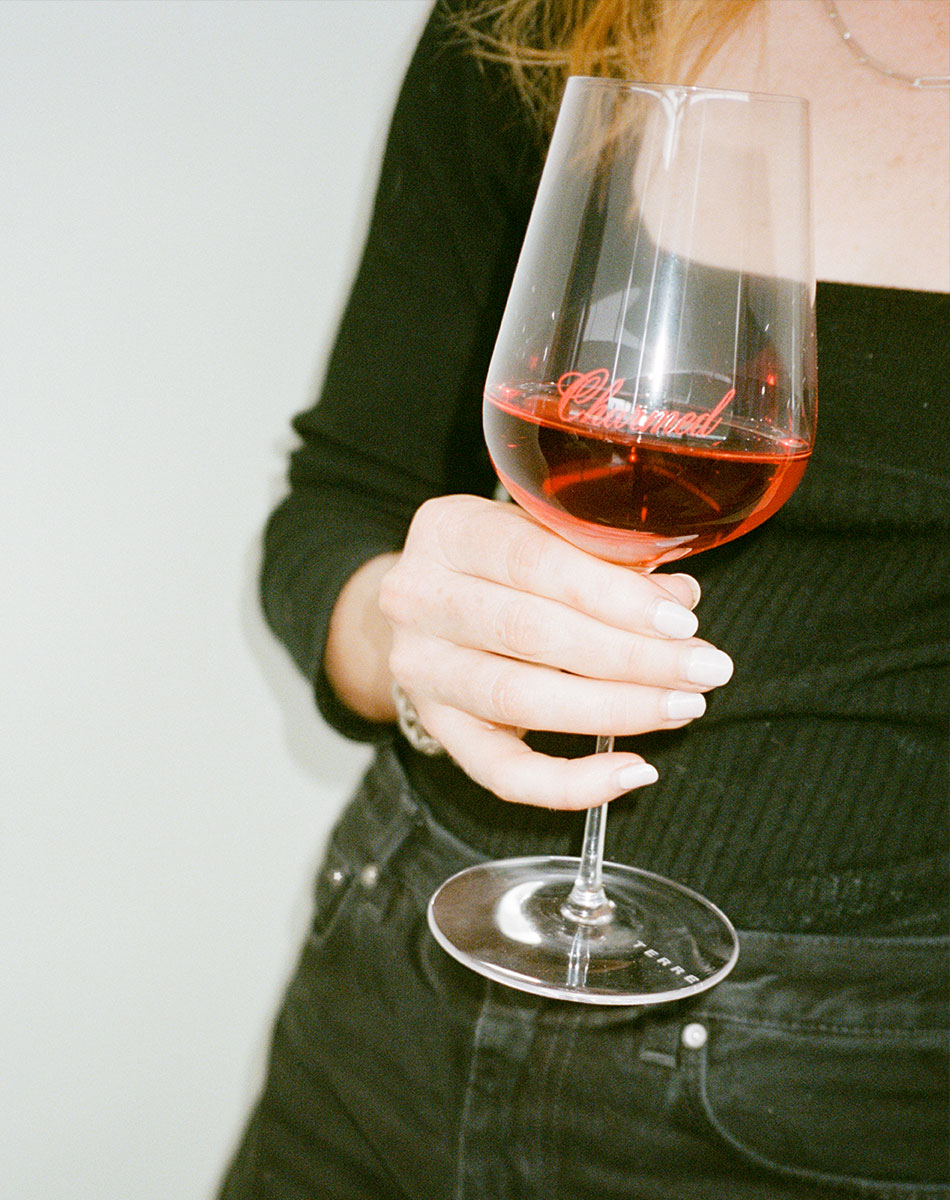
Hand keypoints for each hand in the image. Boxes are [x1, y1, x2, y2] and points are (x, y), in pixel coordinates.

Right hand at [379, 495, 732, 809]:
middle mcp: (419, 599)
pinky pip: (502, 773)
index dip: (613, 594)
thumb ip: (608, 558)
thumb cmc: (501, 563)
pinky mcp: (438, 728)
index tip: (681, 622)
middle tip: (703, 669)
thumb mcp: (545, 535)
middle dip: (632, 656)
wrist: (429, 606)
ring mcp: (421, 669)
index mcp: (449, 532)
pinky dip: (571, 783)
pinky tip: (633, 771)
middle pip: (530, 632)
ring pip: (520, 698)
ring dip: (614, 709)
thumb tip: (679, 601)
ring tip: (681, 707)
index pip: (533, 560)